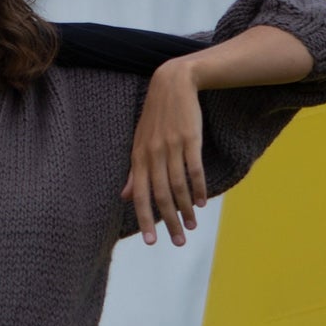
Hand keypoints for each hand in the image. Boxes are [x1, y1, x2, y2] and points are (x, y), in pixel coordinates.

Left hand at [121, 58, 206, 245]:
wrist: (173, 84)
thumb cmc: (155, 117)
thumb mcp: (139, 142)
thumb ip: (133, 171)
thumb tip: (124, 196)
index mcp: (138, 157)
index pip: (139, 195)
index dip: (144, 219)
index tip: (151, 241)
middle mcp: (152, 154)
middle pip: (161, 195)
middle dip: (169, 221)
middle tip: (179, 241)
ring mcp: (171, 147)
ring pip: (178, 186)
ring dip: (186, 209)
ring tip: (192, 226)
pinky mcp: (190, 139)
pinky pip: (194, 169)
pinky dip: (198, 188)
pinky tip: (201, 202)